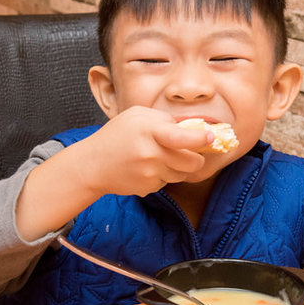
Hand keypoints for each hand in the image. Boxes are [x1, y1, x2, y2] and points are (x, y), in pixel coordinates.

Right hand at [75, 106, 213, 196]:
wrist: (92, 165)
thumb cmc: (116, 135)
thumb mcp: (138, 116)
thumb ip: (164, 119)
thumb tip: (192, 127)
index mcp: (149, 131)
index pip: (183, 137)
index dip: (201, 138)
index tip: (210, 137)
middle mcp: (151, 154)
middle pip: (192, 161)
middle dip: (196, 157)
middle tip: (191, 151)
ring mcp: (150, 173)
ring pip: (182, 173)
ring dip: (179, 166)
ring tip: (161, 157)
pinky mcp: (148, 188)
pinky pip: (168, 182)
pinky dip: (164, 175)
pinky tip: (148, 168)